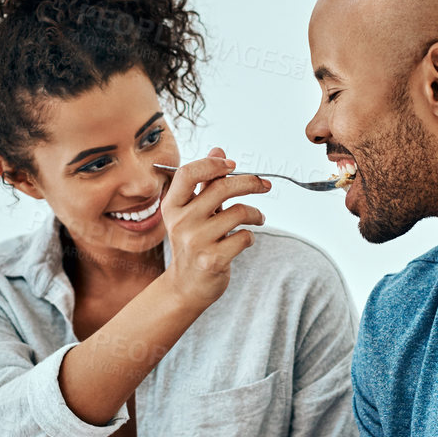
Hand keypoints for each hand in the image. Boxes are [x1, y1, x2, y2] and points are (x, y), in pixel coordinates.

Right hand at [160, 147, 269, 308]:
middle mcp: (181, 221)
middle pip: (222, 187)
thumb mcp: (192, 211)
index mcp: (173, 205)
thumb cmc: (192, 243)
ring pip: (239, 212)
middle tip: (264, 185)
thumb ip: (204, 182)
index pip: (189, 173)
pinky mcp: (212, 260)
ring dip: (256, 214)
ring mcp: (195, 241)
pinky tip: (245, 239)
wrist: (186, 286)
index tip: (232, 165)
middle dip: (250, 182)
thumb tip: (218, 150)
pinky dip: (250, 236)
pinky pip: (244, 237)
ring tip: (258, 218)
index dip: (213, 163)